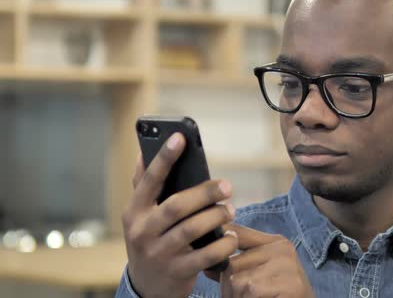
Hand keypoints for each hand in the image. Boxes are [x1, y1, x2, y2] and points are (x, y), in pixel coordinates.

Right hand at [122, 133, 238, 297]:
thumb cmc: (150, 240)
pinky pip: (206, 255)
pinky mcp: (178, 272)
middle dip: (205, 193)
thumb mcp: (140, 215)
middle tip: (227, 186)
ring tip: (230, 210)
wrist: (147, 286)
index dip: (164, 158)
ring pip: (193, 229)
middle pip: (177, 205)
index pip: (148, 180)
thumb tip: (143, 150)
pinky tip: (230, 236)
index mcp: (134, 211)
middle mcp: (143, 232)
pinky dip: (223, 244)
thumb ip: (144, 185)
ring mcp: (160, 254)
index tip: (180, 137)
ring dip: (217, 216)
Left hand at [206, 224, 314, 297]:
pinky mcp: (292, 284)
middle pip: (232, 263)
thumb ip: (236, 266)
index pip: (237, 233)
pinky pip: (252, 290)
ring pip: (238, 280)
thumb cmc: (278, 294)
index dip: (219, 243)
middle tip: (236, 296)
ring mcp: (289, 266)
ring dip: (237, 297)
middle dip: (227, 286)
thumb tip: (207, 265)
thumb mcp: (257, 275)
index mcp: (274, 242)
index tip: (210, 263)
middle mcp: (282, 249)